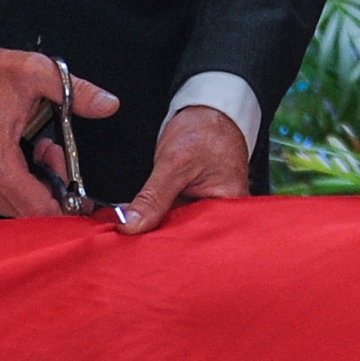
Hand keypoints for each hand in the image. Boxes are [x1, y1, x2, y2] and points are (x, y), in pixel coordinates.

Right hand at [0, 42, 119, 219]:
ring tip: (36, 151)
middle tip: (54, 154)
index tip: (78, 191)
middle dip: (49, 189)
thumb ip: (76, 92)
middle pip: (25, 211)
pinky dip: (10, 185)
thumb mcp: (35, 73)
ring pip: (9, 206)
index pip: (38, 208)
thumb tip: (109, 105)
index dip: (64, 204)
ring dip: (30, 187)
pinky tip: (16, 157)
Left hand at [114, 103, 251, 234]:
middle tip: (129, 244)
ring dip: (155, 229)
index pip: (198, 238)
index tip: (138, 250)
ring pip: (178, 227)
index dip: (168, 246)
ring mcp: (207, 208)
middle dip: (159, 240)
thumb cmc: (204, 131)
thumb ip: (153, 198)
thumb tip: (130, 226)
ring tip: (130, 235)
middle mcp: (223, 213)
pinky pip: (174, 216)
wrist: (207, 110)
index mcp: (230, 207)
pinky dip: (158, 217)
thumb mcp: (175, 163)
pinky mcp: (194, 203)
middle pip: (188, 237)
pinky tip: (138, 220)